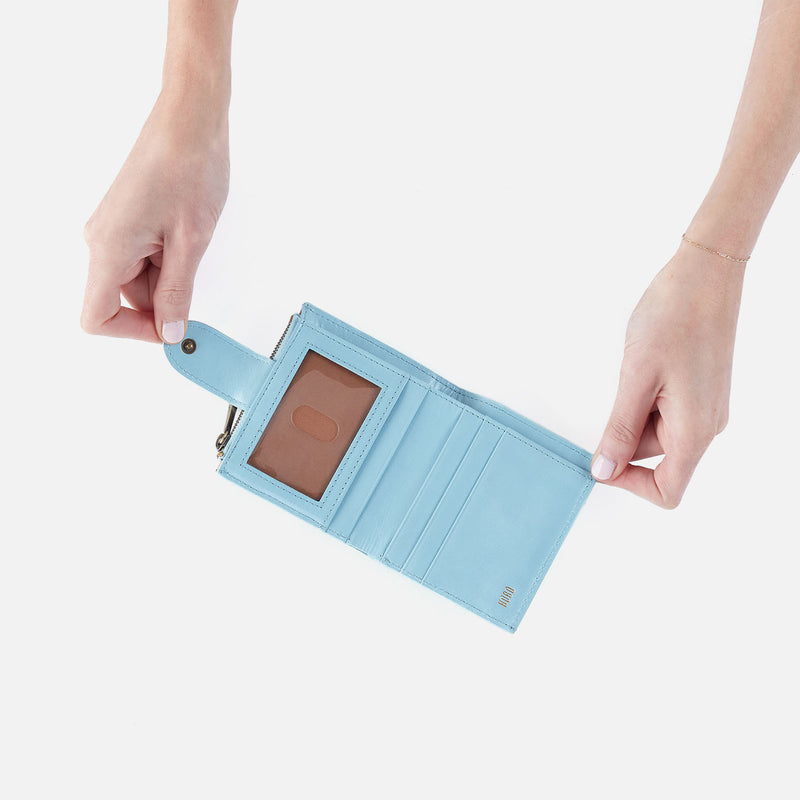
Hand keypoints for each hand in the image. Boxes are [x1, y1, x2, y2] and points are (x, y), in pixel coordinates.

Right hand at [81, 86, 229, 342]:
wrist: (189, 121)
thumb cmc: (190, 169)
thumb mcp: (190, 244)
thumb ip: (178, 293)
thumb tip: (171, 332)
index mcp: (109, 248)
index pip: (96, 316)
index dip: (134, 331)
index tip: (170, 326)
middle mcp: (101, 240)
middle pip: (121, 299)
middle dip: (160, 302)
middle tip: (195, 279)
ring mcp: (113, 230)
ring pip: (136, 280)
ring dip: (168, 278)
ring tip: (191, 245)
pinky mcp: (127, 221)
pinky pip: (141, 259)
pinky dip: (166, 261)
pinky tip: (186, 237)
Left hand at [591, 242, 745, 507]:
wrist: (705, 274)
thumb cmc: (675, 317)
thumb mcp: (636, 378)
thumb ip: (620, 430)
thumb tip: (604, 471)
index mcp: (695, 430)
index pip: (667, 491)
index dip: (629, 484)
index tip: (599, 460)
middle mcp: (706, 426)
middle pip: (655, 460)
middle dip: (623, 437)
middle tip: (611, 393)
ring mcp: (704, 408)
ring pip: (655, 434)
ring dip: (631, 414)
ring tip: (631, 371)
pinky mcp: (698, 392)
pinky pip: (664, 413)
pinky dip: (643, 400)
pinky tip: (640, 369)